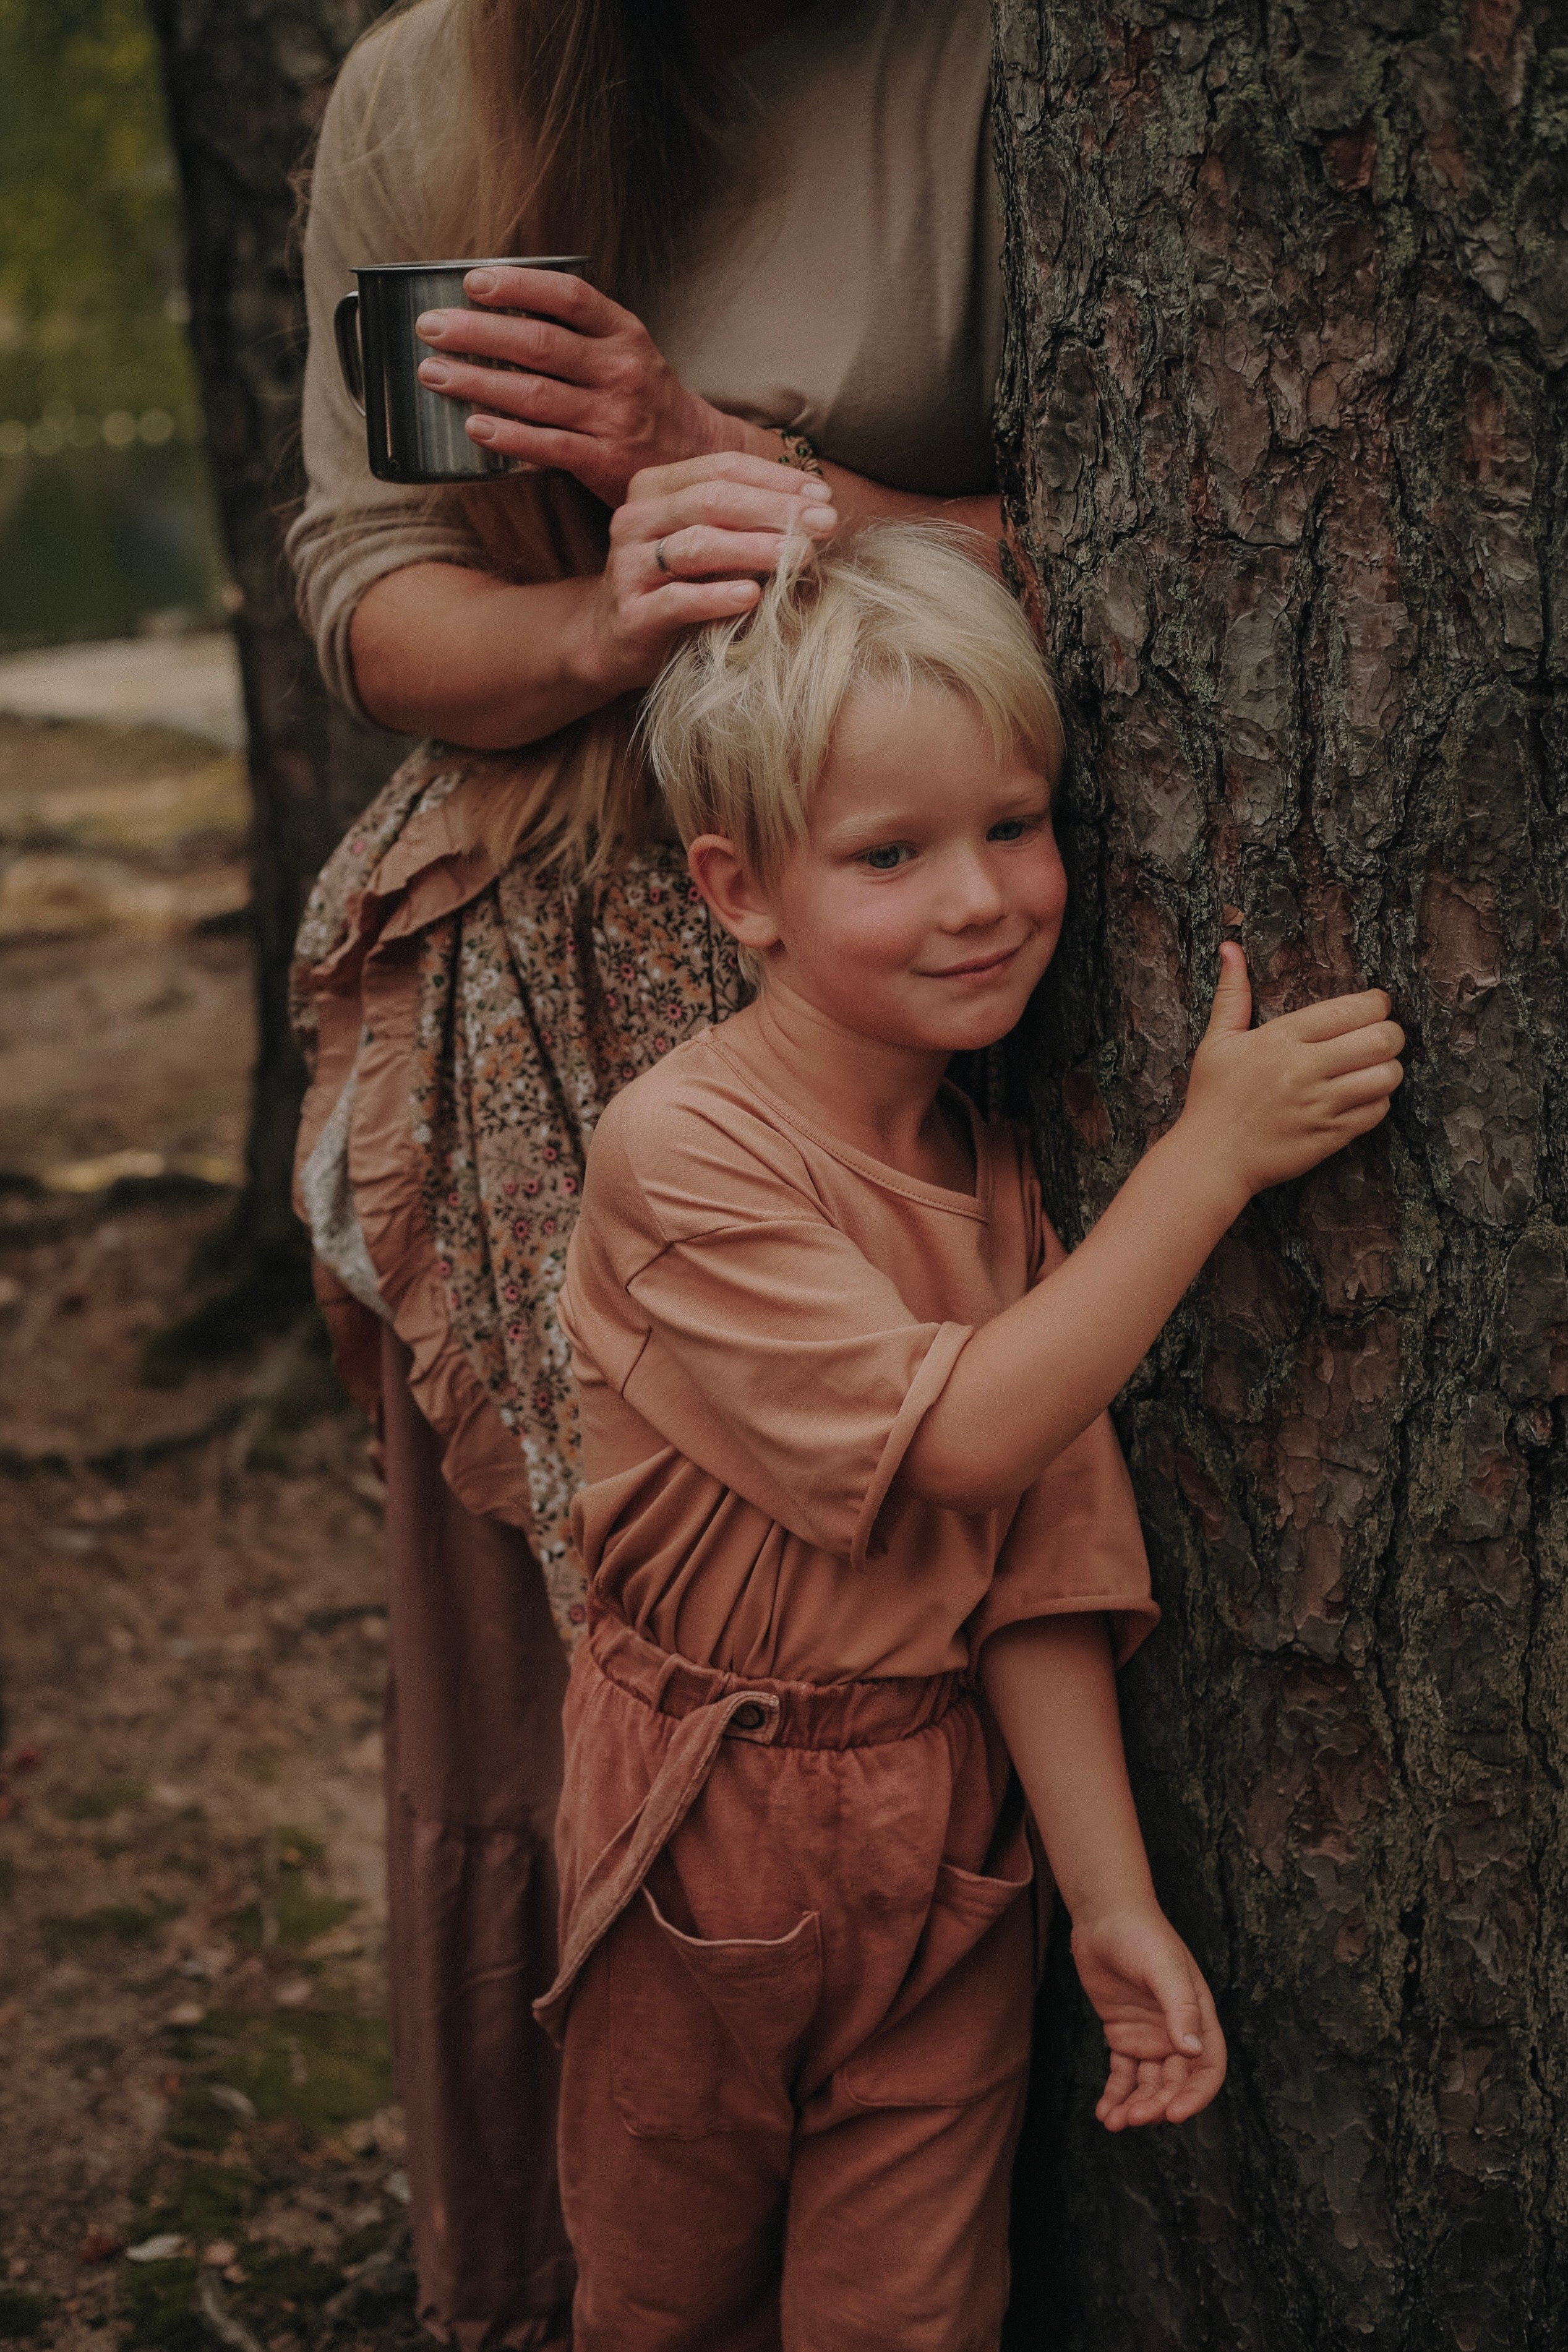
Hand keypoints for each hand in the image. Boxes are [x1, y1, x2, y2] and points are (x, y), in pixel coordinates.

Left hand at [413, 266, 749, 506]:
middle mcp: (621, 370)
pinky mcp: (605, 461)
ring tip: (434, 373)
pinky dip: (508, 435)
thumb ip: (578, 332)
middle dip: (478, 332)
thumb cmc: (645, 399)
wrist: (697, 458)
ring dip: (478, 382)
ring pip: (535, 394)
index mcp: (625, 333)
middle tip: (430, 327)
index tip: (473, 282)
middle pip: (540, 343)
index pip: (569, 296)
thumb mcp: (627, 351)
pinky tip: (474, 426)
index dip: (519, 285)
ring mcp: (614, 417)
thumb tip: (497, 310)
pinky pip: (547, 446)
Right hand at [564, 452, 837, 698]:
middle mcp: (636, 518)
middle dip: (775, 509)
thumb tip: (818, 506)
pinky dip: (717, 597)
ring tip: (802, 555)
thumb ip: (743, 519)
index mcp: (655, 487)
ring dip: (755, 548)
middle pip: (713, 500)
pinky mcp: (633, 614)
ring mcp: (629, 566)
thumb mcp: (704, 540)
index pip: (722, 468)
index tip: (823, 494)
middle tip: (825, 523)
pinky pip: (678, 600)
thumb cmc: (673, 584)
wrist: (613, 640)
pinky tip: (752, 597)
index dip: (776, 478)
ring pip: (697, 546)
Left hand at [1070, 1907, 1226, 2130]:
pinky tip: (1104, 2112)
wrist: (1104, 1916)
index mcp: (1198, 2017)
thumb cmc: (1142, 1934)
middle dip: (1159, 2104)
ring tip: (1114, 2121)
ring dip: (1135, 2106)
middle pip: (1175, 2082)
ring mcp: (1149, 2036)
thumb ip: (1180, 2007)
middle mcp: (1177, 2032)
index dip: (1196, 2095)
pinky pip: (1123, 2073)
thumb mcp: (1164, 1967)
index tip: (1175, 2114)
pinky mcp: (1122, 2034)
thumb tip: (1193, 2050)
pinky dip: (1115, 2093)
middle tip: (1134, 2117)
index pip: (1208, 2068)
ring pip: (1148, 2084)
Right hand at [1177, 942, 1404, 1209]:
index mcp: (1280, 1039)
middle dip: (1391, 1033)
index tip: (1375, 1006)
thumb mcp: (1217, 1041)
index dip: (1376, 1004)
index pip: (1352, 1010)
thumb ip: (1233, 994)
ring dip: (1389, 1068)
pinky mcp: (1330, 1136)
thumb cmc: (1213, 1099)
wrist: (1211, 1159)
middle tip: (1381, 1036)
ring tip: (1374, 1067)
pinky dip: (1378, 1101)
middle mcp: (1304, 1070)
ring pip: (1386, 1076)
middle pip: (1380, 1039)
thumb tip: (1230, 948)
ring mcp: (1320, 1106)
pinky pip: (1376, 1111)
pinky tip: (1362, 1096)